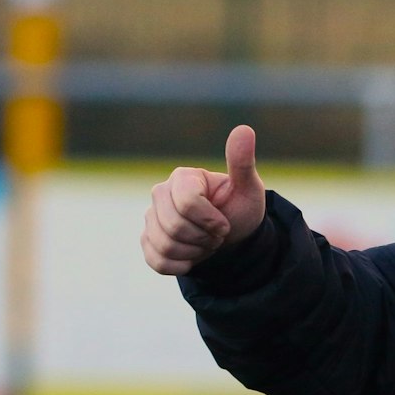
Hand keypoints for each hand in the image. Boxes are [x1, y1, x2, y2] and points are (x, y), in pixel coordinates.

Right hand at [142, 124, 266, 274]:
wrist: (232, 238)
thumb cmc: (240, 209)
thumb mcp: (248, 187)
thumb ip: (242, 162)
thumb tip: (244, 129)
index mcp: (182, 177)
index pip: (187, 202)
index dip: (210, 220)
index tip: (224, 223)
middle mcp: (161, 193)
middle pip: (174, 226)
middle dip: (203, 238)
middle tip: (216, 235)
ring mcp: (151, 217)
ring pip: (165, 245)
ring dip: (194, 253)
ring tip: (205, 243)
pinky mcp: (147, 240)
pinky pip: (157, 261)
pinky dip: (181, 265)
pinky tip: (192, 256)